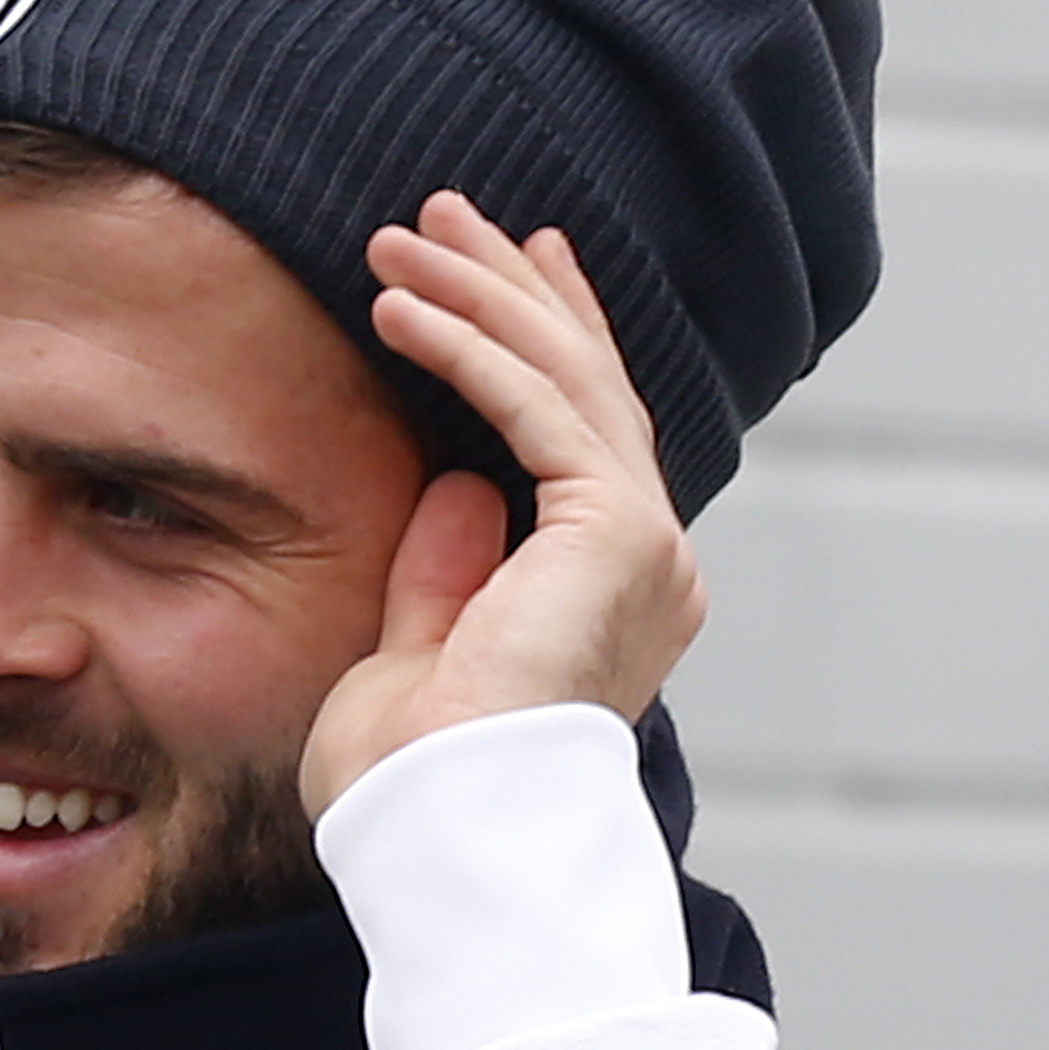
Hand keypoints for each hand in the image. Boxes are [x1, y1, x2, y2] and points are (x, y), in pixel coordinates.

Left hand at [296, 191, 704, 818]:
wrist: (447, 835)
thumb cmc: (417, 787)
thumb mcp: (419, 658)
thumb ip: (446, 574)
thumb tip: (458, 487)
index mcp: (614, 598)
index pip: (585, 436)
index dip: (547, 341)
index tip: (510, 267)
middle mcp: (650, 565)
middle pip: (587, 388)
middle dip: (514, 291)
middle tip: (449, 214)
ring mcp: (644, 547)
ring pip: (567, 380)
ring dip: (479, 296)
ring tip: (401, 235)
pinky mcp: (615, 532)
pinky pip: (536, 408)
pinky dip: (466, 347)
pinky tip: (398, 306)